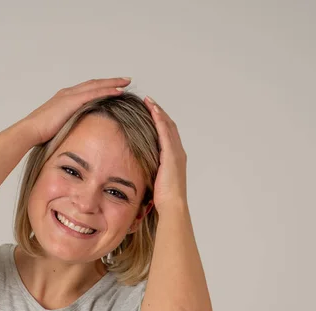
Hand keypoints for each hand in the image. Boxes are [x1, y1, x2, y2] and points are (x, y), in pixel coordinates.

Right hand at [22, 77, 131, 144]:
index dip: (99, 87)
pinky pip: (95, 93)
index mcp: (64, 98)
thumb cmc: (40, 133)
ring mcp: (70, 95)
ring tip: (126, 82)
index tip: (111, 87)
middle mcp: (68, 93)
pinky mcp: (73, 101)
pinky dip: (108, 90)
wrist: (31, 130)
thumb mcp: (57, 127)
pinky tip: (119, 91)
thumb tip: (75, 133)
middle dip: (110, 81)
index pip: (85, 89)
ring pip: (97, 85)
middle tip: (124, 79)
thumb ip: (67, 125)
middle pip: (94, 83)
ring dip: (112, 83)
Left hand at [144, 96, 188, 211]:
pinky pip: (165, 132)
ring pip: (168, 125)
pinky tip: (153, 111)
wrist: (173, 205)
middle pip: (169, 126)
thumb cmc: (164, 198)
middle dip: (159, 112)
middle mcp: (178, 152)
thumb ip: (150, 171)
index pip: (167, 134)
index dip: (160, 121)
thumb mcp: (155, 180)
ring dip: (158, 112)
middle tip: (149, 101)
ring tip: (149, 101)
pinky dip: (160, 120)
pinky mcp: (172, 154)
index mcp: (175, 158)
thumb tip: (137, 168)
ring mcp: (176, 152)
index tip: (150, 112)